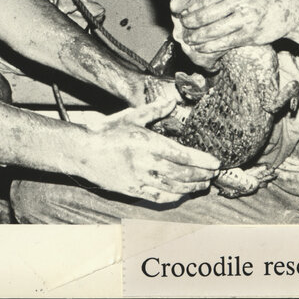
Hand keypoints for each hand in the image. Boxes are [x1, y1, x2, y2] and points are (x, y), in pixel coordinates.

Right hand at [80, 97, 220, 203]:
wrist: (83, 152)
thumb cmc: (107, 132)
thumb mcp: (131, 116)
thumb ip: (154, 110)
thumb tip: (173, 101)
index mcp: (147, 143)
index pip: (181, 154)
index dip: (201, 160)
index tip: (215, 163)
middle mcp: (146, 163)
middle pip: (181, 173)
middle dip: (201, 175)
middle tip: (214, 174)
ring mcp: (139, 179)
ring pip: (173, 187)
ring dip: (191, 187)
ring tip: (204, 184)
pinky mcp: (133, 191)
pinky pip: (158, 197)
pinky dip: (174, 197)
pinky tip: (183, 194)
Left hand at [170, 0, 298, 56]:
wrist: (290, 7)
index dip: (191, 7)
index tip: (183, 12)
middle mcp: (240, 1)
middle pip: (206, 15)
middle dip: (191, 23)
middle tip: (183, 26)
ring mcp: (246, 19)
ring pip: (213, 31)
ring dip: (197, 37)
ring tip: (189, 39)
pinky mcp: (250, 35)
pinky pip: (225, 42)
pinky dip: (210, 47)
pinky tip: (202, 47)